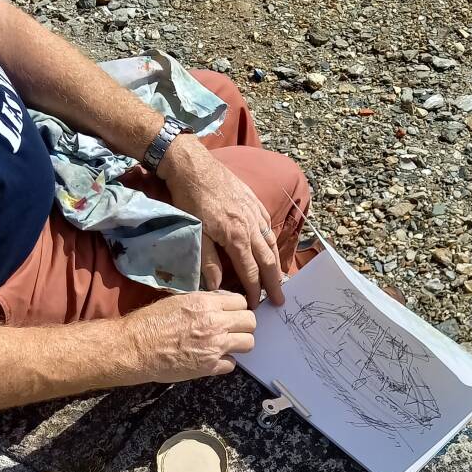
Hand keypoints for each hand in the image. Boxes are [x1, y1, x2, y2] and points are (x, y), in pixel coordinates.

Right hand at [122, 290, 256, 382]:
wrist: (135, 348)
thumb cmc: (150, 323)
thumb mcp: (178, 301)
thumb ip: (203, 301)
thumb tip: (219, 302)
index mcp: (206, 303)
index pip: (241, 302)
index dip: (238, 308)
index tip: (232, 314)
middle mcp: (215, 323)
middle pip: (251, 322)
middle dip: (244, 325)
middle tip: (233, 329)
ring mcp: (215, 346)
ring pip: (248, 343)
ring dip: (239, 344)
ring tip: (226, 344)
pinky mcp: (209, 367)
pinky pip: (232, 364)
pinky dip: (225, 362)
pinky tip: (213, 359)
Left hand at [159, 138, 283, 308]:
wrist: (194, 166)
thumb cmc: (190, 200)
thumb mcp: (195, 234)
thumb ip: (208, 261)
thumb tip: (216, 286)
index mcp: (236, 237)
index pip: (250, 272)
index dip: (255, 291)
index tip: (257, 305)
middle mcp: (251, 226)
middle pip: (267, 260)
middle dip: (274, 283)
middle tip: (280, 301)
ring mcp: (254, 213)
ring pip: (271, 243)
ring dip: (277, 263)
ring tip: (280, 279)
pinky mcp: (253, 201)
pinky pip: (268, 225)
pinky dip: (272, 240)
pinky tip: (271, 246)